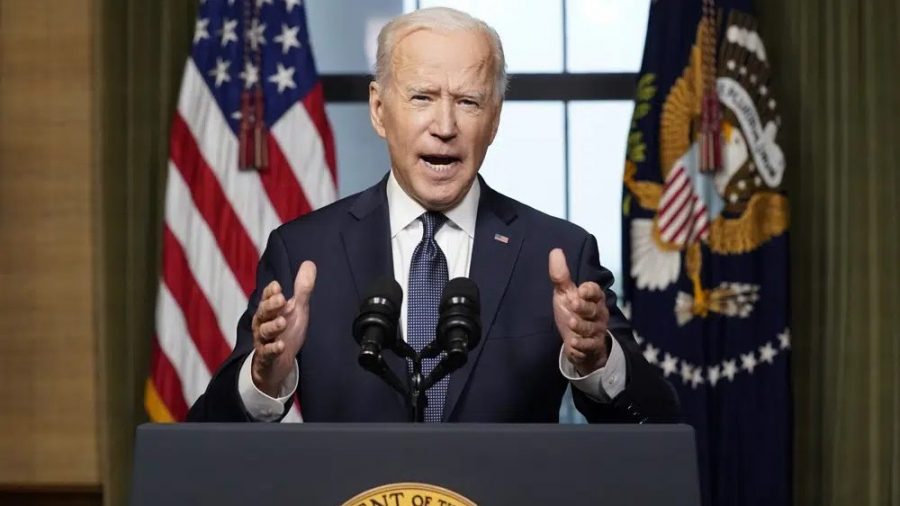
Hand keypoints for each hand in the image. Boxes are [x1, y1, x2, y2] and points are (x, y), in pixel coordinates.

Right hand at [251, 260, 316, 396]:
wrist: (278, 362)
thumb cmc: (286, 331)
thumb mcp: (297, 309)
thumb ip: (302, 288)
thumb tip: (310, 263)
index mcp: (270, 310)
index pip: (267, 298)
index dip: (271, 292)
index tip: (277, 286)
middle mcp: (263, 323)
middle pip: (264, 312)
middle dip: (271, 305)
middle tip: (281, 299)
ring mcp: (264, 340)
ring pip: (264, 332)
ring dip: (272, 326)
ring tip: (282, 322)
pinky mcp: (267, 357)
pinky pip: (267, 353)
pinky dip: (273, 350)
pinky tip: (281, 346)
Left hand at [549, 248, 609, 374]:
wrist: (578, 341)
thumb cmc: (573, 312)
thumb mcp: (565, 294)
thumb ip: (561, 276)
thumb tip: (555, 250)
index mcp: (593, 299)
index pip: (595, 291)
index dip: (589, 290)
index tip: (580, 289)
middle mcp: (598, 314)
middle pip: (593, 310)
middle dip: (584, 307)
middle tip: (573, 304)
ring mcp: (596, 331)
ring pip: (591, 328)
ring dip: (581, 326)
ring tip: (571, 323)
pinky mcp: (592, 347)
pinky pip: (589, 346)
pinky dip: (581, 346)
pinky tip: (573, 344)